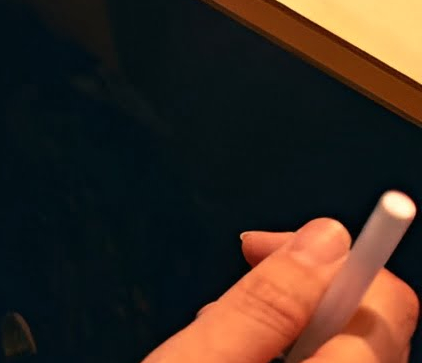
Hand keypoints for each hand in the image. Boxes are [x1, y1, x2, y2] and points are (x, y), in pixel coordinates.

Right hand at [143, 218, 417, 362]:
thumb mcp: (199, 360)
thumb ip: (262, 302)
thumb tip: (324, 236)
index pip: (387, 299)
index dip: (329, 256)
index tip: (265, 243)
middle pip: (373, 321)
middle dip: (306, 287)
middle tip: (235, 281)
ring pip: (352, 346)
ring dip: (296, 321)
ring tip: (228, 329)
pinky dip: (296, 349)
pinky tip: (250, 354)